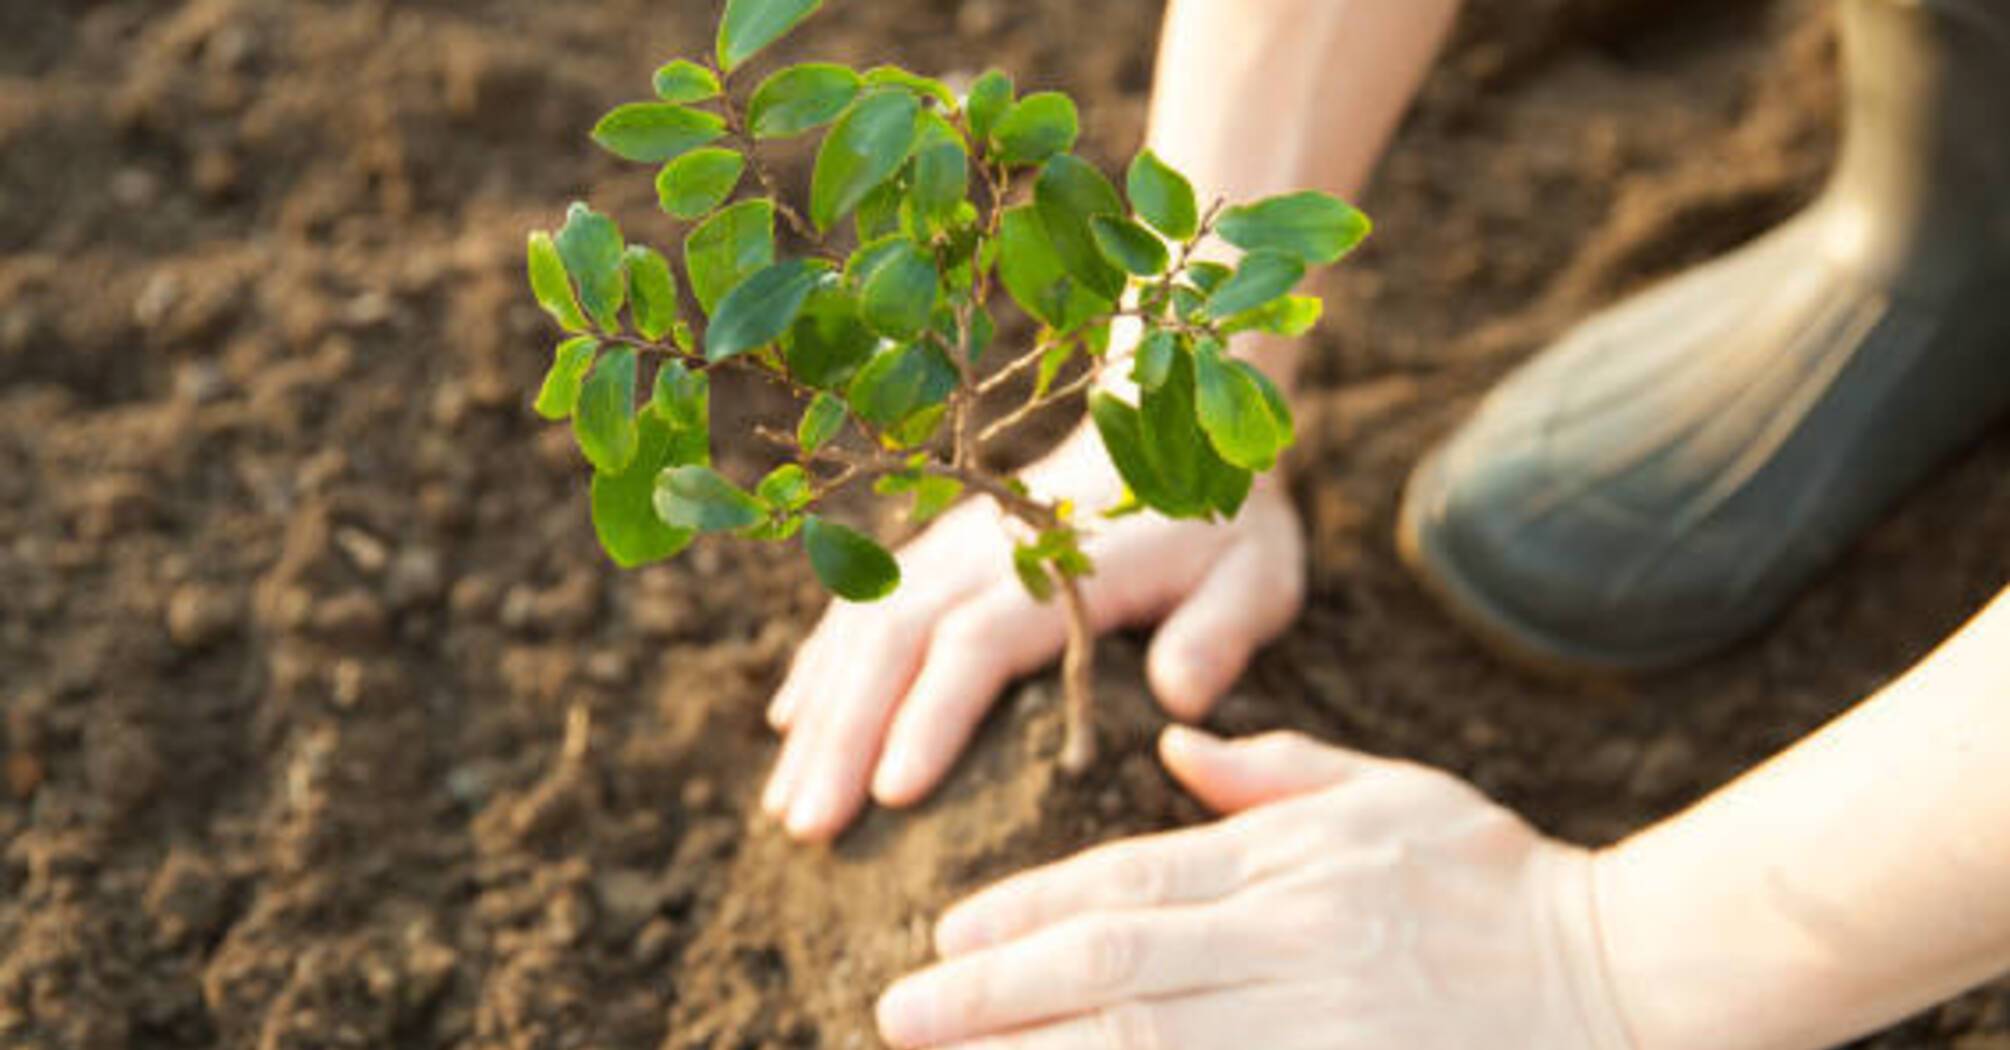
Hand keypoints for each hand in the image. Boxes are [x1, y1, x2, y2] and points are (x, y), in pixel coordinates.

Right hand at [761, 426, 1305, 840]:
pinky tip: (790, 726)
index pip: (977, 643)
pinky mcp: (931, 552)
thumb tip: (1178, 698)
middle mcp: (985, 551)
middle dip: (845, 736)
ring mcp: (948, 547)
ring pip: (861, 627)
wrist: (1172, 429)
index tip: (892, 795)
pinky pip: (858, 606)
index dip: (931, 716)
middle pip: (893, 641)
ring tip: (785, 806)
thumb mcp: (1255, 575)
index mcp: (1061, 565)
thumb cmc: (1219, 526)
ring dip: (820, 716)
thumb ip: (1220, 633)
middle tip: (809, 828)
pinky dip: (819, 665)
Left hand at [875, 728, 1634, 1049]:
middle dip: (992, 994)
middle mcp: (1293, 942)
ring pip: (1147, 1045)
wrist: (1631, 972)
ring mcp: (1321, 1025)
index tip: (944, 937)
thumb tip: (1176, 741)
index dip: (1023, 912)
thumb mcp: (1391, 793)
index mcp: (1291, 863)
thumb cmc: (1502, 880)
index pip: (1125, 885)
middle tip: (898, 1014)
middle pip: (1112, 969)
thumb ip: (1274, 772)